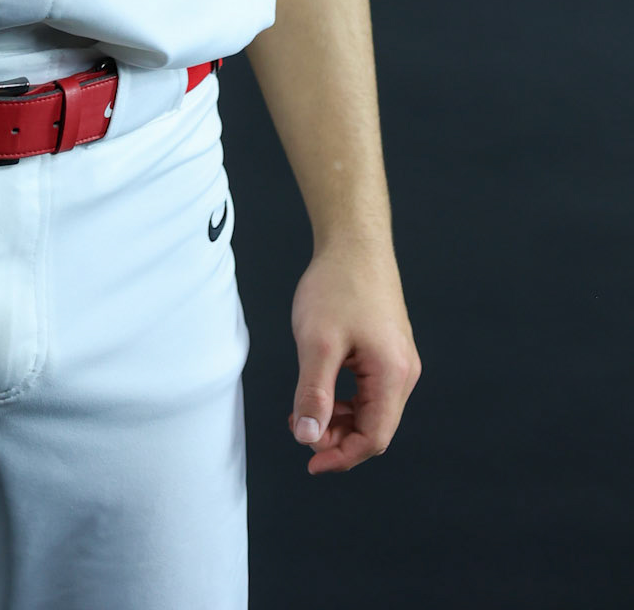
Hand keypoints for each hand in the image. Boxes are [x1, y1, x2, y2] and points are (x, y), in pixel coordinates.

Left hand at [287, 241, 420, 473]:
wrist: (353, 242)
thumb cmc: (338, 285)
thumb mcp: (317, 342)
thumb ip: (314, 393)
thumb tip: (309, 437)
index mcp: (393, 374)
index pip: (374, 437)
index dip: (342, 456)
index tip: (309, 461)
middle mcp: (404, 372)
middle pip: (375, 427)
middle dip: (337, 437)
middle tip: (300, 429)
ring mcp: (398, 360)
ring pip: (371, 409)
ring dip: (339, 419)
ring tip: (304, 411)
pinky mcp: (387, 350)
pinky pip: (369, 390)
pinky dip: (344, 399)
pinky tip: (320, 391)